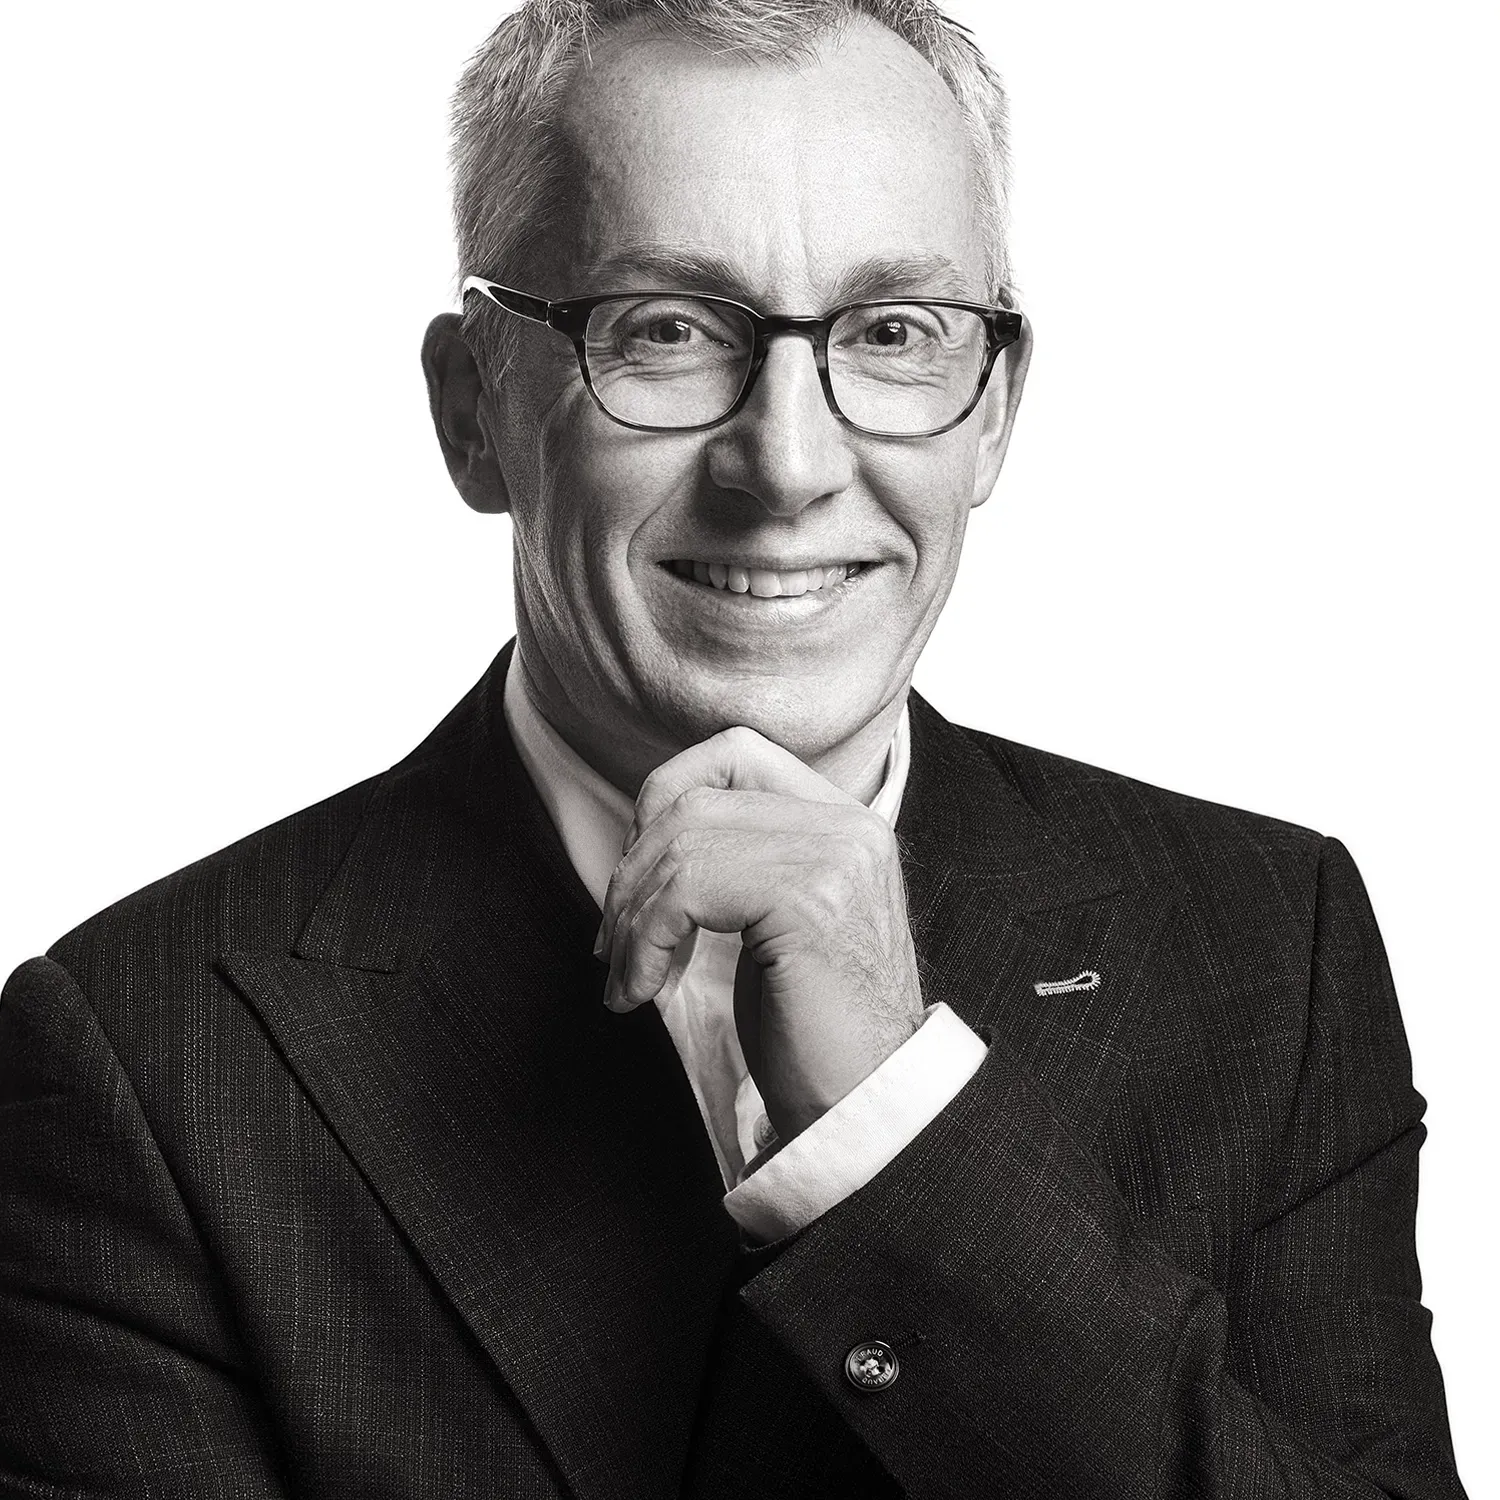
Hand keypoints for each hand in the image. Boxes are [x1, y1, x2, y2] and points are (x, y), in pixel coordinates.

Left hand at [596, 726, 922, 1139]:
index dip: (663, 800)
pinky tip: (641, 992)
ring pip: (683, 843)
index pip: (732, 754)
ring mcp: (835, 856)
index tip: (637, 877)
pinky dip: (644, 942)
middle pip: (694, 799)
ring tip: (628, 977)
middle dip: (631, 872)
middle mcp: (848, 825)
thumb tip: (639, 838)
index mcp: (844, 821)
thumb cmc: (812, 1030)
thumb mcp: (774, 923)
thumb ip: (737, 862)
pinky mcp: (809, 900)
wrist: (866, 1107)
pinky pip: (686, 891)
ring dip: (632, 918)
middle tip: (614, 943)